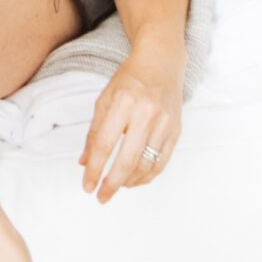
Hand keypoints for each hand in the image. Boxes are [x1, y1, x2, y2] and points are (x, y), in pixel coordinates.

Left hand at [79, 39, 184, 203]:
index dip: (94, 169)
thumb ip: (94, 132)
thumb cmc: (129, 80)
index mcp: (122, 102)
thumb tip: (85, 163)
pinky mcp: (176, 130)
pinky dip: (147, 176)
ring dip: (129, 182)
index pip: (104, 144)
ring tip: (117, 186)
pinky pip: (162, 162)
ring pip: (146, 164)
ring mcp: (164, 123)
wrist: (161, 64)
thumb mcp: (105, 99)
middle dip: (112, 184)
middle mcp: (146, 113)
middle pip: (127, 159)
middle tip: (102, 197)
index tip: (87, 186)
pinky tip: (135, 180)